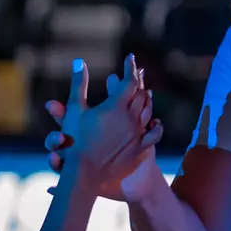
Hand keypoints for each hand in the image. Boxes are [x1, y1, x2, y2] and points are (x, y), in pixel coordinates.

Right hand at [43, 55, 162, 190]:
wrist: (84, 172)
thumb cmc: (75, 139)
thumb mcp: (74, 108)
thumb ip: (79, 84)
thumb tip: (79, 61)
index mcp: (116, 106)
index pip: (129, 81)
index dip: (130, 68)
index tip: (129, 58)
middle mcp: (131, 118)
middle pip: (140, 95)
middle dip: (139, 82)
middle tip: (138, 73)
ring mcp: (137, 134)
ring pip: (147, 112)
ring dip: (147, 100)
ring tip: (146, 92)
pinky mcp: (139, 149)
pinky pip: (153, 134)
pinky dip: (155, 126)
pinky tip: (156, 122)